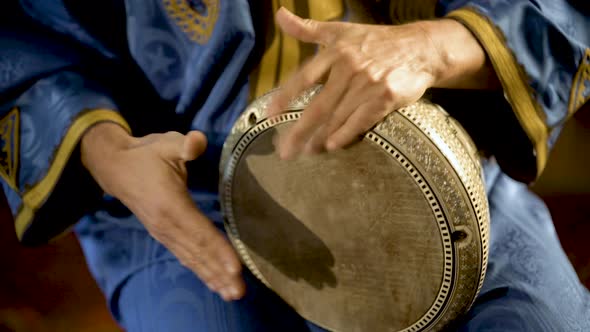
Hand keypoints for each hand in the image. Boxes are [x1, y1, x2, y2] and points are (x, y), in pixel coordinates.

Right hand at [81, 123, 244, 300]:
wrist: (115, 167)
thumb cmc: (146, 154)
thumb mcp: (165, 143)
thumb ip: (184, 145)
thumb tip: (197, 141)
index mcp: (170, 205)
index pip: (199, 231)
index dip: (218, 249)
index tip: (236, 267)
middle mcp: (167, 226)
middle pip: (198, 252)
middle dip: (220, 272)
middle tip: (240, 291)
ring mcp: (165, 234)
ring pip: (192, 260)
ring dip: (212, 277)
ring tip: (232, 294)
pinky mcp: (165, 236)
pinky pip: (186, 257)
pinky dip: (202, 271)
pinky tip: (215, 283)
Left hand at [268, 7, 496, 159]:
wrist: (420, 48)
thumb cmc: (376, 41)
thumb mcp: (340, 30)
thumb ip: (307, 29)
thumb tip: (279, 15)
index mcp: (335, 52)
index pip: (304, 77)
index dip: (286, 96)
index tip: (269, 114)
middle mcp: (350, 67)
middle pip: (319, 105)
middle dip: (300, 130)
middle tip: (285, 151)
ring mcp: (369, 84)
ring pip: (338, 116)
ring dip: (320, 137)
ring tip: (305, 152)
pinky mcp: (386, 96)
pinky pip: (362, 119)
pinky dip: (347, 134)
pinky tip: (333, 146)